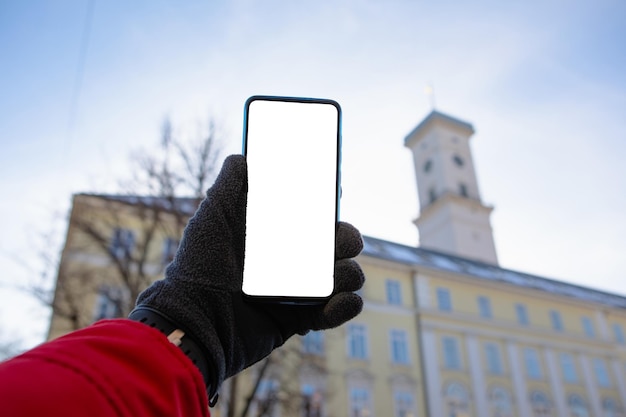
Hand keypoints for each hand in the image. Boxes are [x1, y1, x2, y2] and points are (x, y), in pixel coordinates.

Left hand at [133, 155, 364, 397]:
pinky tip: (338, 300)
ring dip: (348, 273)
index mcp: (275, 233)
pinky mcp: (302, 318)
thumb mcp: (213, 214)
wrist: (196, 319)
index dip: (329, 203)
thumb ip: (232, 180)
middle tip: (335, 242)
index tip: (334, 191)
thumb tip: (248, 155)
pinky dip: (346, 306)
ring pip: (346, 274)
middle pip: (339, 242)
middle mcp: (291, 259)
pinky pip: (338, 311)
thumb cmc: (201, 264)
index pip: (314, 214)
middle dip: (346, 238)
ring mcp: (299, 289)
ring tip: (331, 278)